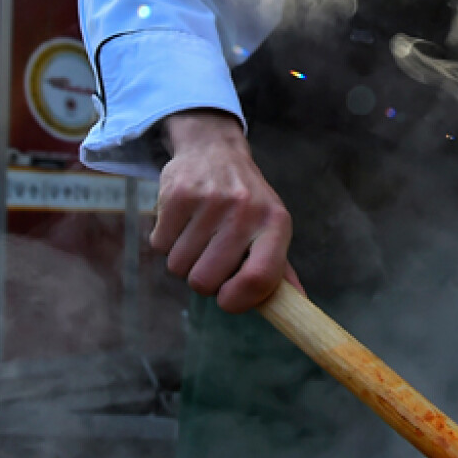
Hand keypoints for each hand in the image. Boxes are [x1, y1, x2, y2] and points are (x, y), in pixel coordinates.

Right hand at [152, 109, 298, 312]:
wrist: (214, 150)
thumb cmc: (247, 201)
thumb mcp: (271, 227)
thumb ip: (280, 269)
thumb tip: (297, 307)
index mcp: (276, 224)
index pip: (259, 279)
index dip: (238, 301)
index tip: (227, 300)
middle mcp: (246, 210)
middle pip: (206, 281)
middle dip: (203, 281)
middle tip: (210, 260)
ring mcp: (210, 201)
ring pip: (179, 267)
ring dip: (184, 261)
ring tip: (197, 238)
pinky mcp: (178, 194)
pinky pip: (160, 245)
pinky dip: (166, 242)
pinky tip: (182, 223)